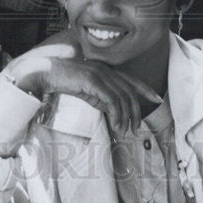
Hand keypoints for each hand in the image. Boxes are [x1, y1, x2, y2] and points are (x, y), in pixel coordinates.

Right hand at [7, 49, 160, 134]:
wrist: (45, 73)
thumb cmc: (64, 82)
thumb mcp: (87, 91)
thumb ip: (101, 97)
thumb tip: (115, 112)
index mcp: (106, 70)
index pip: (132, 80)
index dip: (146, 89)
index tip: (157, 99)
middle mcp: (106, 70)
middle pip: (130, 91)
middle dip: (137, 111)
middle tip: (136, 128)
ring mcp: (100, 74)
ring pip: (122, 98)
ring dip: (125, 118)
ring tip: (124, 132)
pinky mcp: (93, 81)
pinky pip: (112, 101)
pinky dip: (117, 115)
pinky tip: (115, 126)